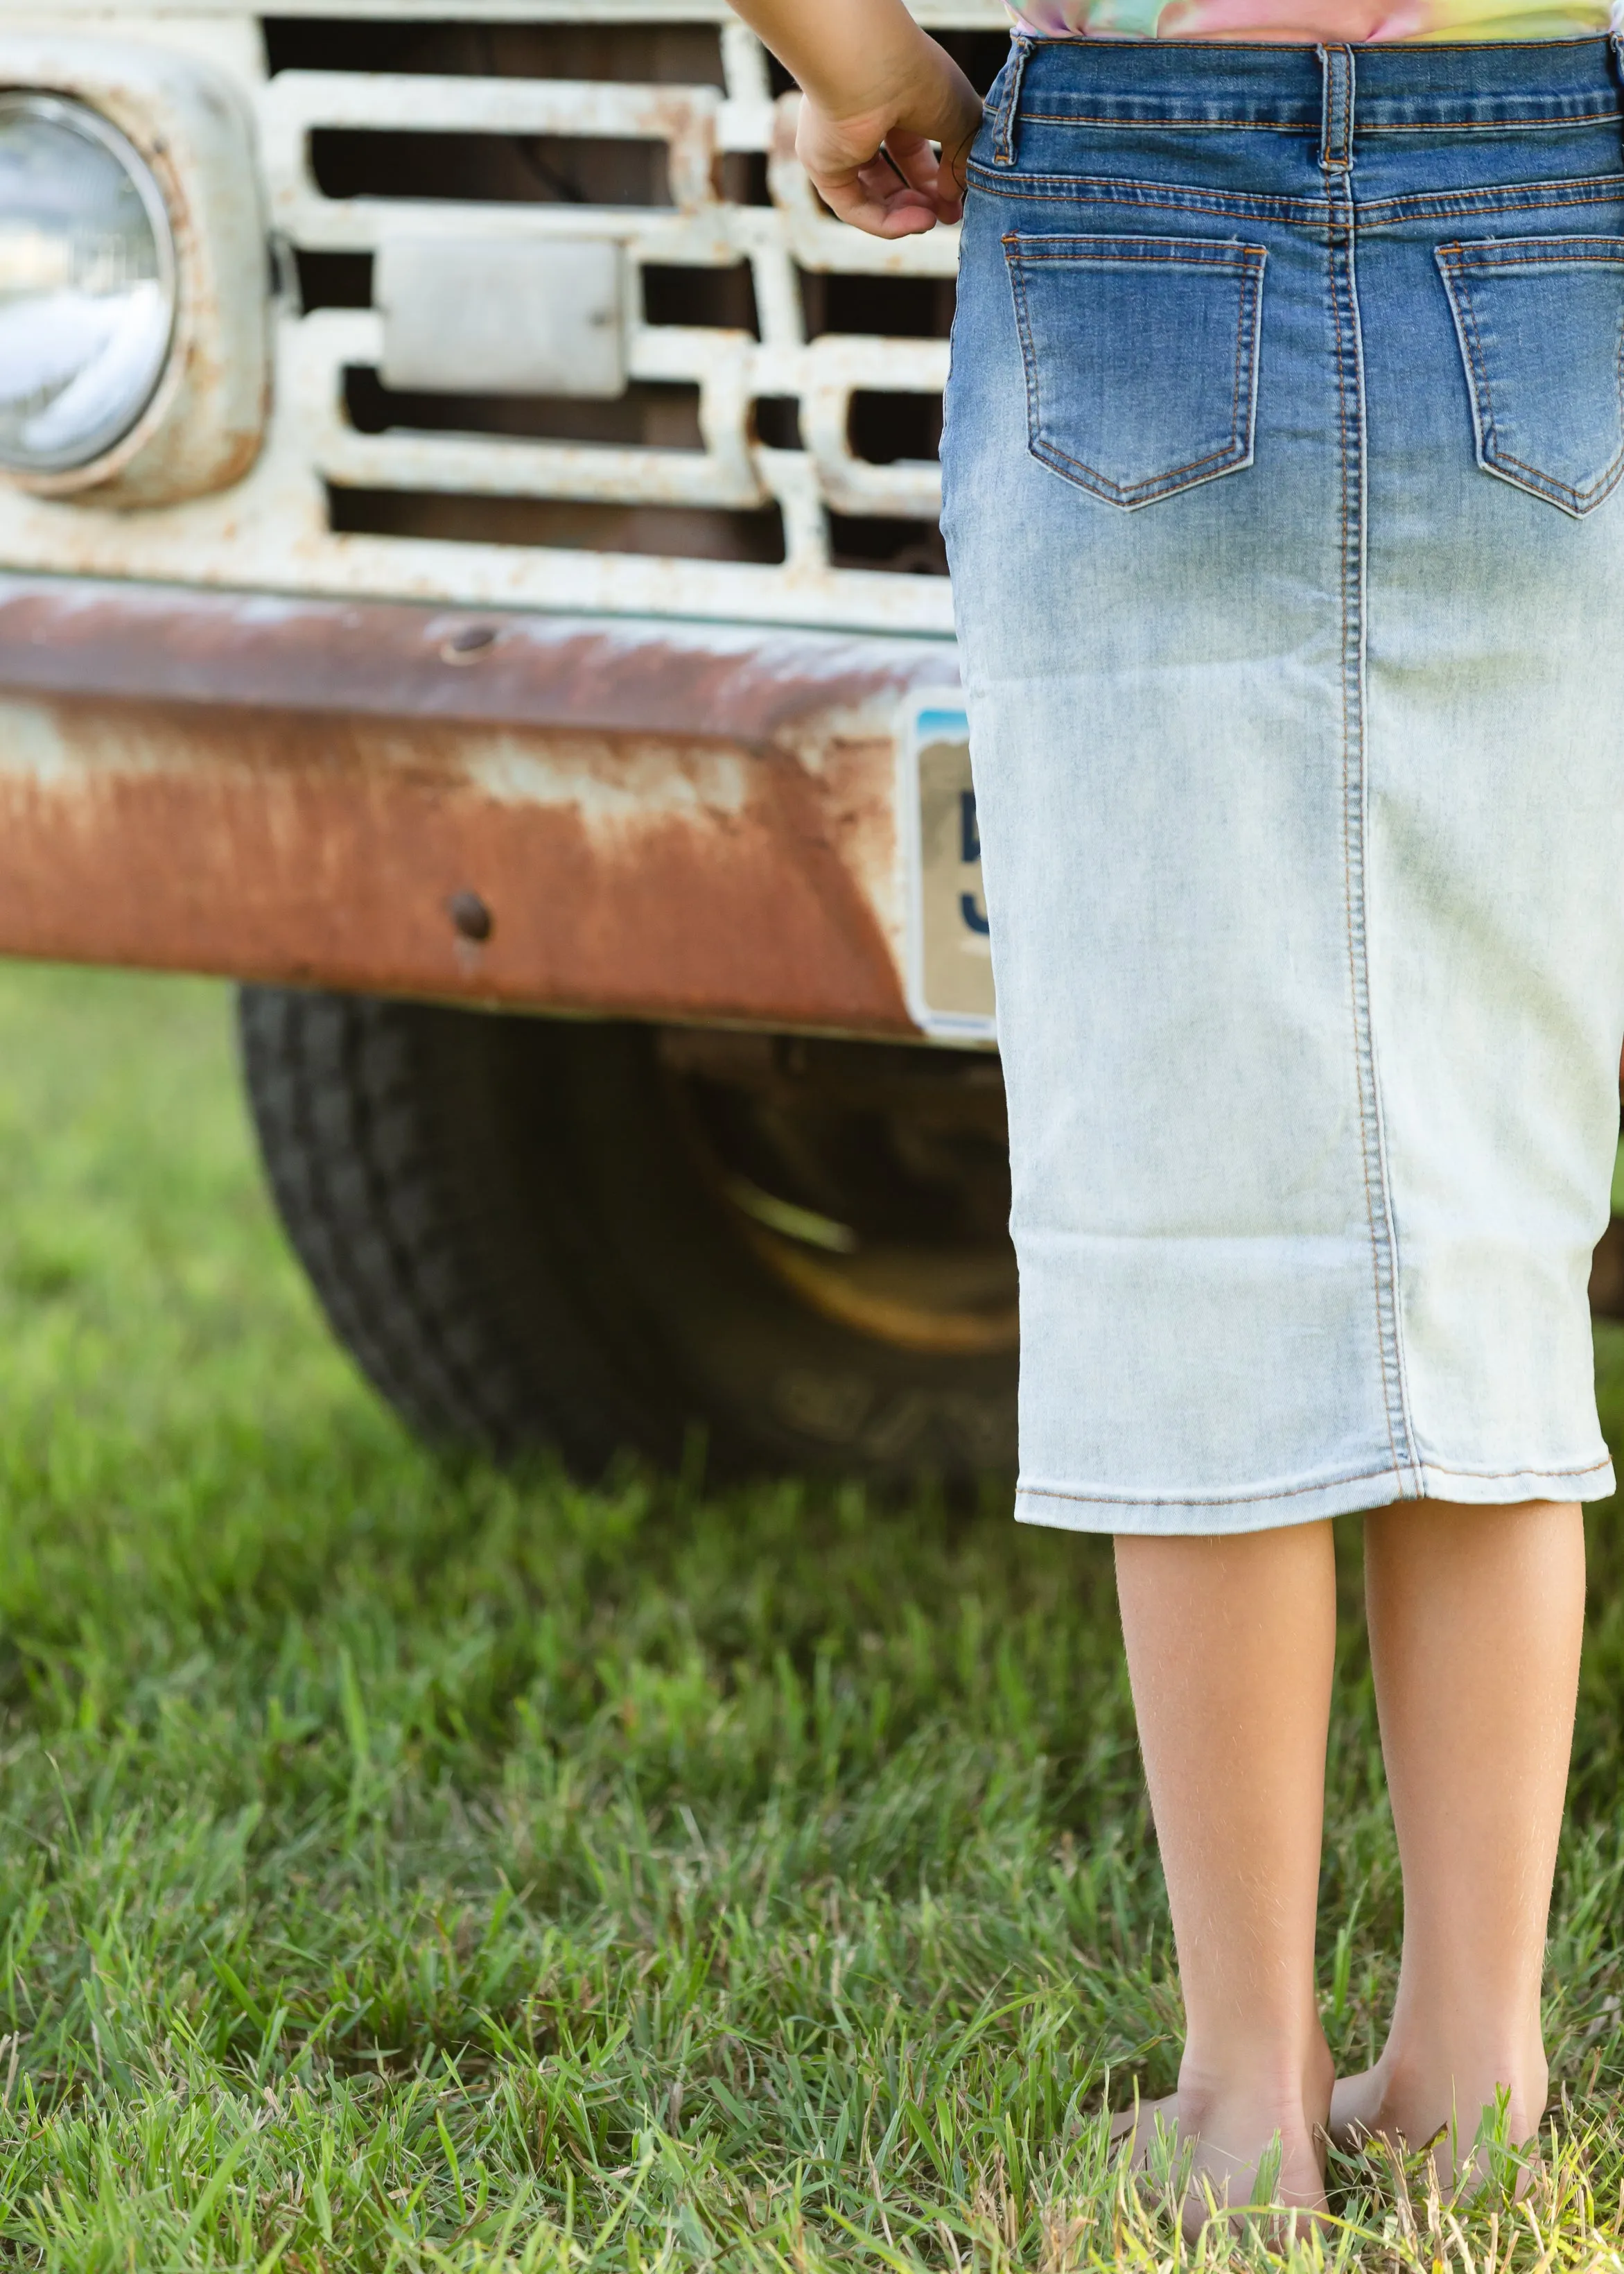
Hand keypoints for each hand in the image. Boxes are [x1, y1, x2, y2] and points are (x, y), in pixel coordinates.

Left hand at [794, 46, 981, 237]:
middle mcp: (863, 119)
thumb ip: (963, 160)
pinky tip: (915, 223)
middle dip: (922, 200)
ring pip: (871, 195)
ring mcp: (839, 144)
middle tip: (948, 218)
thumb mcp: (961, 120)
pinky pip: (853, 206)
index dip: (939, 179)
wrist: (872, 67)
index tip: (959, 202)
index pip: (913, 150)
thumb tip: (954, 196)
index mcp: (894, 100)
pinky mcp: (823, 166)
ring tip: (930, 221)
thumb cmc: (921, 80)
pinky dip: (885, 222)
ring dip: (905, 214)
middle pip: (892, 176)